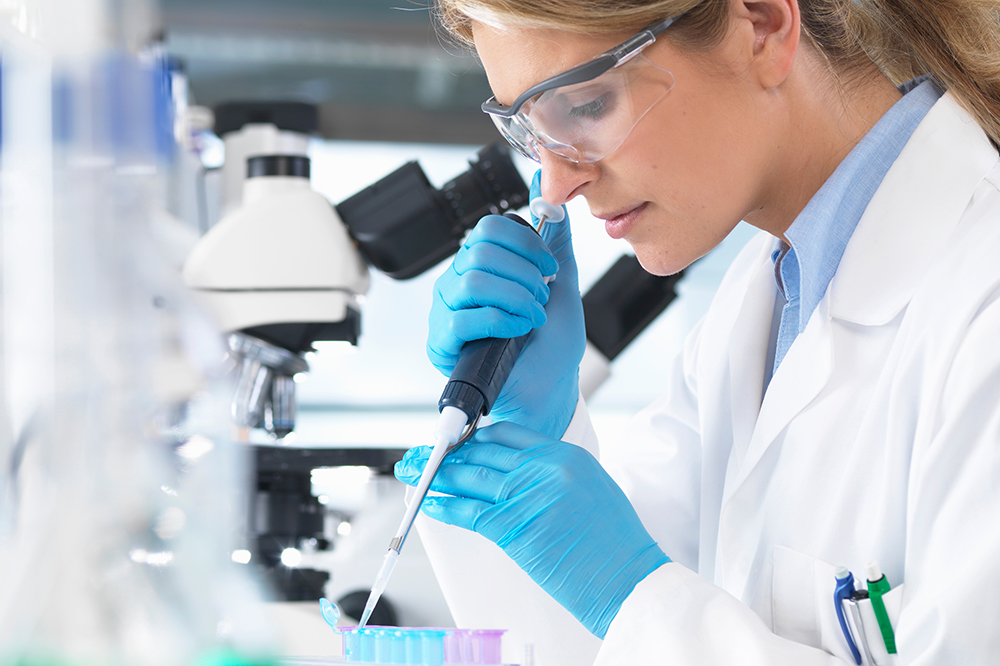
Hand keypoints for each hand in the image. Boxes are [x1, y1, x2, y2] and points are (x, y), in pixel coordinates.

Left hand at [395, 421, 669, 637]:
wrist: (628, 577)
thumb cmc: (614, 543)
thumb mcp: (591, 487)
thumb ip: (553, 474)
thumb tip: (516, 475)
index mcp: (564, 454)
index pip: (508, 433)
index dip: (476, 436)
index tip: (458, 442)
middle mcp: (543, 467)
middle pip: (483, 451)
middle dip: (447, 451)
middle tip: (423, 453)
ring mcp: (526, 495)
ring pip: (469, 477)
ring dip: (435, 473)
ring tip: (413, 471)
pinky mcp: (513, 527)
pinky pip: (467, 512)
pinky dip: (443, 505)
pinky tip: (429, 502)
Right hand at [426, 170, 584, 438]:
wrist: (550, 388)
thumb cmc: (551, 341)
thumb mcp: (560, 280)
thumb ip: (554, 237)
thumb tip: (545, 188)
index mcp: (481, 263)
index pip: (489, 229)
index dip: (526, 245)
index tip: (550, 269)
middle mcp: (458, 282)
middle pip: (481, 251)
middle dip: (524, 274)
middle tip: (542, 296)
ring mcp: (446, 311)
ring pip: (473, 282)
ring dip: (516, 297)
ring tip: (533, 316)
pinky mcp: (442, 342)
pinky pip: (464, 318)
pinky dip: (502, 321)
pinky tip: (519, 330)